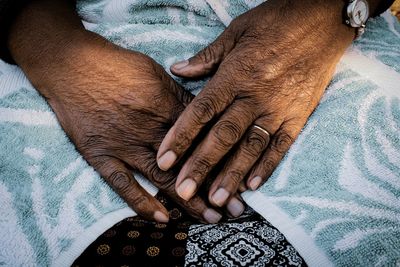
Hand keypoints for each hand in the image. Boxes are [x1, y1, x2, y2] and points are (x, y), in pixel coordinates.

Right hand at [8, 0, 222, 222]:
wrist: (71, 65)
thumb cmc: (116, 64)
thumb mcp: (155, 73)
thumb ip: (179, 97)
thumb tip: (203, 115)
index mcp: (166, 107)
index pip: (202, 139)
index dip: (224, 159)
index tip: (242, 175)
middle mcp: (150, 131)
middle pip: (189, 163)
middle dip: (216, 186)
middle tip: (238, 208)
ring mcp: (124, 146)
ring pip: (163, 179)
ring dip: (189, 201)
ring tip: (212, 218)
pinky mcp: (101, 155)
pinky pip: (123, 184)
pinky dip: (142, 203)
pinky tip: (163, 219)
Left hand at [157, 0, 354, 210]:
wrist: (323, 20)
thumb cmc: (276, 22)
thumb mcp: (236, 31)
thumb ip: (207, 57)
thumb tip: (177, 69)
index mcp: (235, 75)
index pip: (201, 112)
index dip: (180, 137)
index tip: (164, 159)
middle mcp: (255, 96)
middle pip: (223, 137)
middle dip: (201, 166)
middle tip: (183, 191)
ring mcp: (278, 109)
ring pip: (250, 148)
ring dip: (232, 175)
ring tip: (216, 199)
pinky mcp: (298, 116)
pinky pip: (280, 146)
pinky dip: (266, 167)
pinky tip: (251, 186)